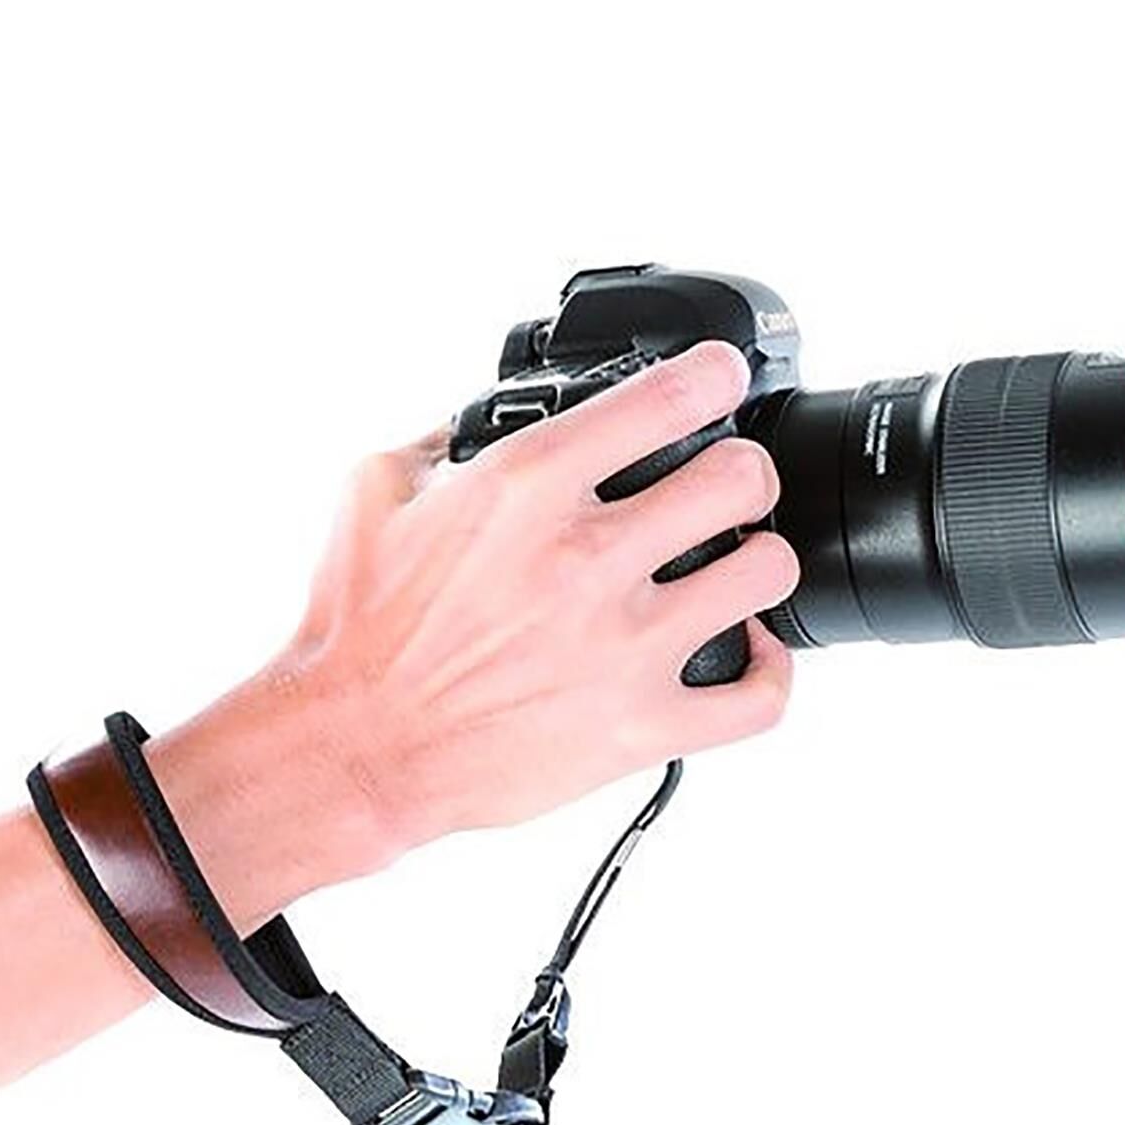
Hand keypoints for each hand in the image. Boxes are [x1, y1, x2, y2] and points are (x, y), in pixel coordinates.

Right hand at [294, 340, 797, 859]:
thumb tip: (486, 419)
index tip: (719, 382)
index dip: (714, 376)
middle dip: (742, 471)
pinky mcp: (639, 728)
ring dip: (760, 560)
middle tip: (727, 485)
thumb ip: (443, 439)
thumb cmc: (358, 630)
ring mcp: (622, 648)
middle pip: (740, 479)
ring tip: (736, 565)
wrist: (353, 748)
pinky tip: (750, 650)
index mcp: (526, 488)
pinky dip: (771, 670)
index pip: (668, 397)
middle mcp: (585, 559)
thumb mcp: (377, 493)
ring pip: (766, 574)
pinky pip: (759, 699)